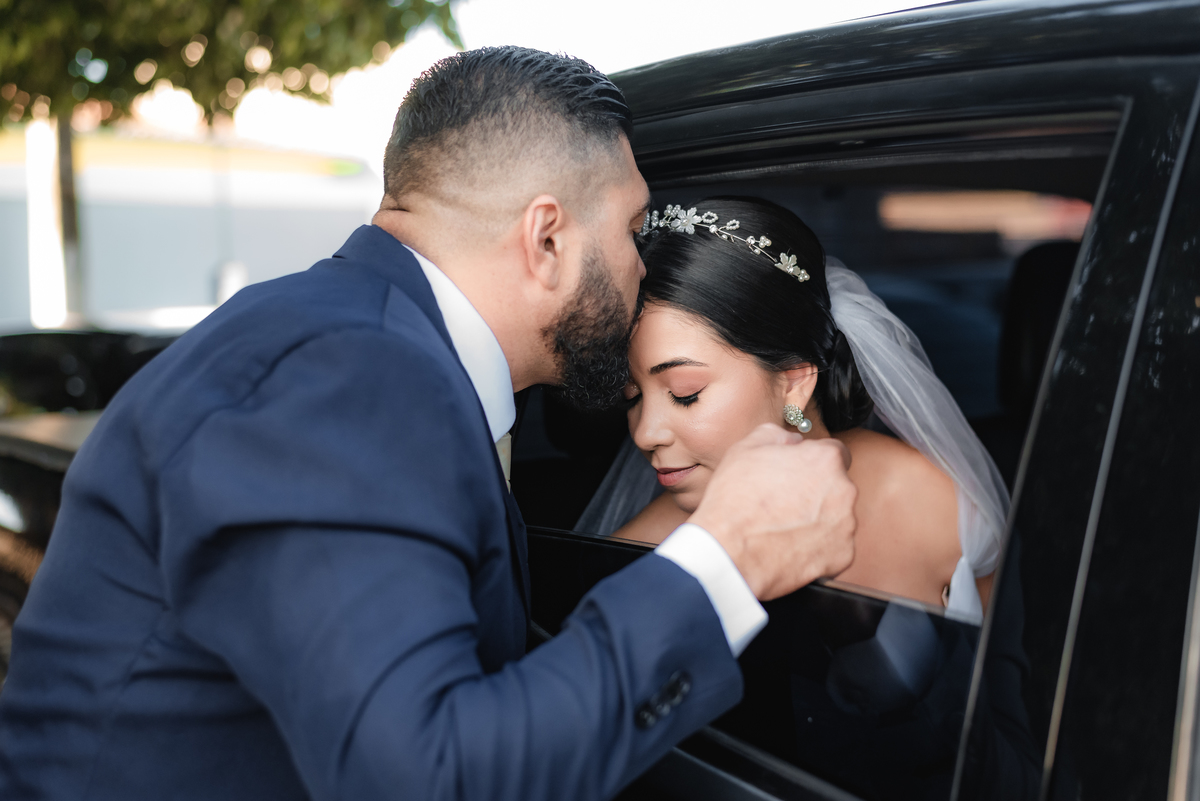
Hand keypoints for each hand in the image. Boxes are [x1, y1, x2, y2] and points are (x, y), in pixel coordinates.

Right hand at [688, 423, 856, 600]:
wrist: (730, 553)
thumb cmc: (735, 502)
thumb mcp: (745, 449)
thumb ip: (777, 435)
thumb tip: (791, 440)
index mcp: (825, 460)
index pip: (834, 452)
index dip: (812, 462)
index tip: (798, 473)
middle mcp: (844, 491)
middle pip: (836, 486)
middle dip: (816, 492)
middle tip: (784, 501)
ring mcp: (845, 526)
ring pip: (836, 518)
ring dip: (817, 520)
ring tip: (784, 526)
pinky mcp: (842, 556)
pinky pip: (833, 547)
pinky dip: (817, 548)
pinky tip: (790, 545)